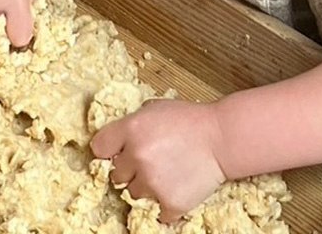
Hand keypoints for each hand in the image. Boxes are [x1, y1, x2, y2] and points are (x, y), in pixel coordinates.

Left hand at [91, 100, 227, 222]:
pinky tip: (174, 188)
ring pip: (133, 194)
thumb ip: (131, 124)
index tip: (118, 153)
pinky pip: (155, 212)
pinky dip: (164, 205)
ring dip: (146, 188)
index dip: (109, 151)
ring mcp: (153, 181)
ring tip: (166, 174)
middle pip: (116, 175)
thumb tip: (116, 142)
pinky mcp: (170, 202)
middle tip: (150, 163)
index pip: (98, 148)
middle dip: (130, 170)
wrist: (223, 138)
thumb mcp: (155, 109)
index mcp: (130, 129)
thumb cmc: (190, 121)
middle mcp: (137, 156)